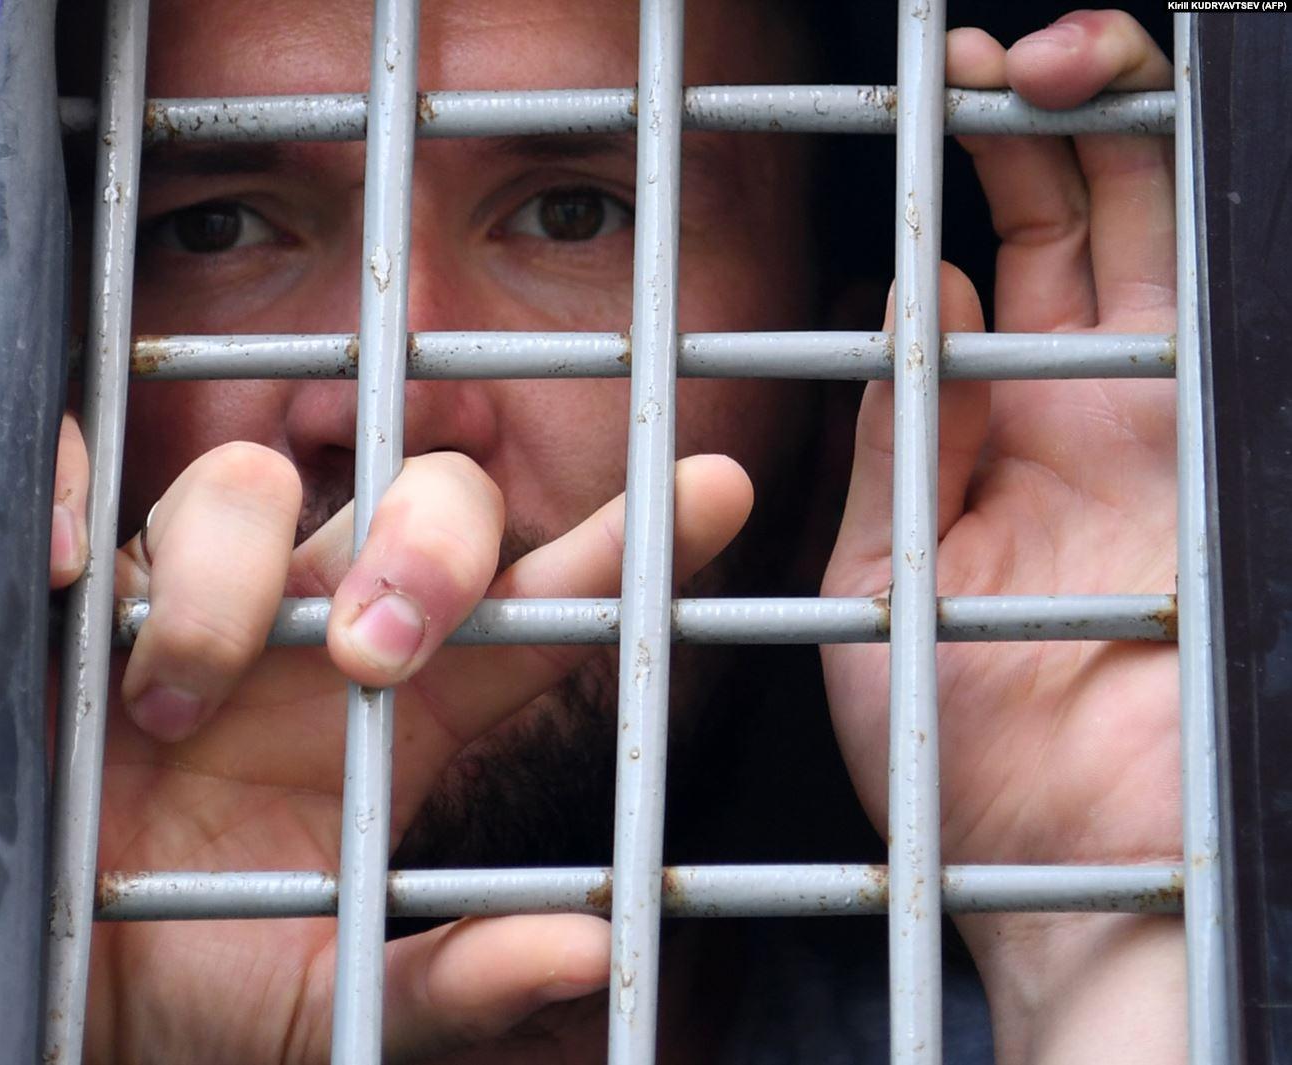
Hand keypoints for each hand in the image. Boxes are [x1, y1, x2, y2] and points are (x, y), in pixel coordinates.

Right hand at [51, 423, 752, 1061]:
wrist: (43, 984)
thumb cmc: (190, 985)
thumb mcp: (331, 1004)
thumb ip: (458, 988)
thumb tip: (588, 953)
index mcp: (410, 713)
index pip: (538, 602)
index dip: (627, 543)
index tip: (718, 488)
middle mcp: (322, 630)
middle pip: (425, 497)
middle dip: (425, 548)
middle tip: (370, 660)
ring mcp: (211, 600)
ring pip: (253, 483)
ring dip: (229, 585)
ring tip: (172, 711)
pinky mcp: (94, 593)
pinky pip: (93, 482)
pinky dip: (86, 507)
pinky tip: (77, 588)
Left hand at [821, 11, 1182, 1062]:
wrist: (1059, 867)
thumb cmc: (959, 750)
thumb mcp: (883, 581)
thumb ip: (894, 446)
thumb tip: (904, 302)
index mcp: (1005, 432)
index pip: (1007, 257)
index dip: (977, 166)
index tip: (933, 96)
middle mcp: (1099, 409)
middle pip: (1095, 212)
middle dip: (1052, 113)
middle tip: (1001, 58)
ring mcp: (1176, 423)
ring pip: (1173, 228)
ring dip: (1128, 129)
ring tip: (1063, 58)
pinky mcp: (1229, 452)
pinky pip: (1224, 313)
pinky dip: (1203, 215)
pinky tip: (1165, 136)